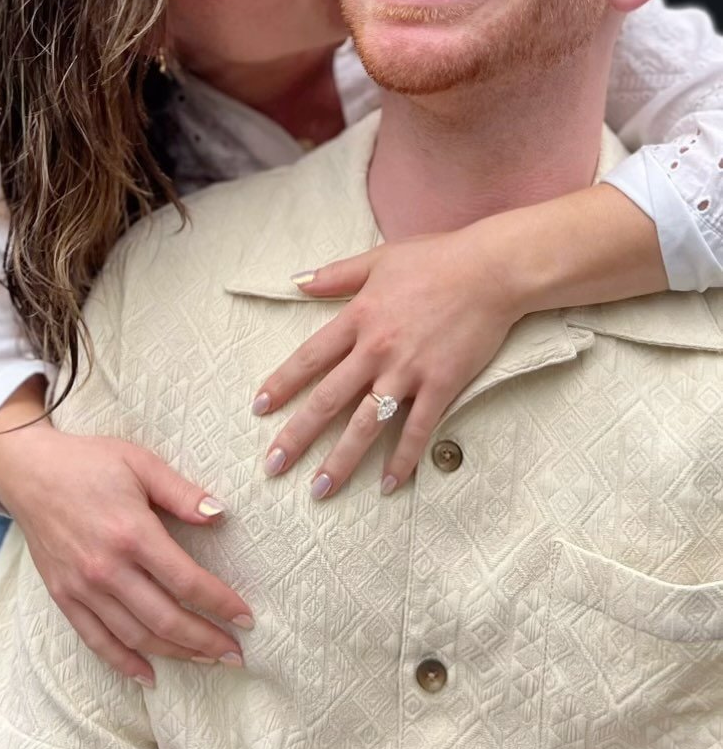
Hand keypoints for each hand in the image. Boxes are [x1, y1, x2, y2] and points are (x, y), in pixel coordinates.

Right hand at [0, 397, 251, 684]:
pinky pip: (97, 641)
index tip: (246, 616)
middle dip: (206, 640)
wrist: (30, 472)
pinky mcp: (64, 597)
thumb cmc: (89, 462)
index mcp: (132, 532)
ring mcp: (83, 587)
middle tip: (236, 653)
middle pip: (165, 618)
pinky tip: (151, 676)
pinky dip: (124, 663)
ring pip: (136, 636)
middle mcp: (107, 568)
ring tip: (207, 660)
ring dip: (175, 654)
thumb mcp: (140, 463)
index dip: (220, 602)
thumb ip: (182, 493)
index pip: (185, 580)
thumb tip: (221, 515)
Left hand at [252, 223, 519, 499]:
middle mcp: (376, 349)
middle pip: (328, 399)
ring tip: (320, 490)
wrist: (489, 269)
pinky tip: (388, 485)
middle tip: (273, 466)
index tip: (260, 409)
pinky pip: (417, 429)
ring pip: (366, 424)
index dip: (282, 385)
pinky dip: (403, 459)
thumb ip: (335, 274)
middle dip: (297, 436)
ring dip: (340, 460)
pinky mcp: (441, 384)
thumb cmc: (436, 258)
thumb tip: (297, 281)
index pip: (309, 358)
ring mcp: (408, 370)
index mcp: (358, 317)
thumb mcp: (378, 258)